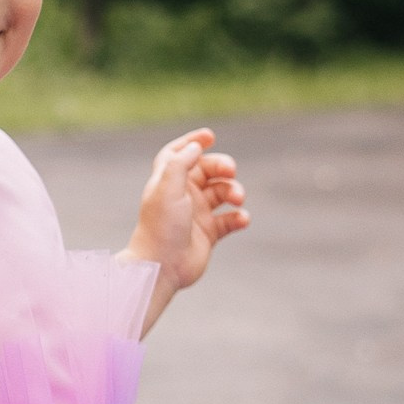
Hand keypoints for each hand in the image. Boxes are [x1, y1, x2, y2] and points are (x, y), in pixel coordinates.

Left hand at [127, 127, 247, 293]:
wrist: (162, 266)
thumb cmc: (161, 226)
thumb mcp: (168, 188)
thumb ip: (181, 163)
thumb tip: (195, 146)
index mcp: (168, 182)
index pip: (179, 154)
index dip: (192, 142)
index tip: (210, 136)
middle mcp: (182, 196)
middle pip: (207, 170)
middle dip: (222, 166)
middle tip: (230, 171)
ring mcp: (196, 214)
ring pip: (222, 193)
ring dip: (234, 191)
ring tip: (238, 199)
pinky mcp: (209, 234)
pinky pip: (229, 220)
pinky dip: (239, 217)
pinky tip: (241, 219)